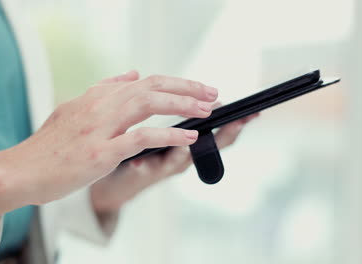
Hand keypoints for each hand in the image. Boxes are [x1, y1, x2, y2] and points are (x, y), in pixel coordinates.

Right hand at [0, 71, 218, 224]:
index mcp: (94, 97)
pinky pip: (141, 137)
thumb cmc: (48, 147)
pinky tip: (188, 136)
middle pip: (151, 87)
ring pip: (148, 104)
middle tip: (212, 92)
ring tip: (207, 109)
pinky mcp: (99, 152)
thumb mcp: (73, 110)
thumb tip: (130, 74)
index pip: (142, 81)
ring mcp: (99, 128)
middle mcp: (98, 106)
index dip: (173, 82)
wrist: (19, 171)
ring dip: (182, 104)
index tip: (195, 87)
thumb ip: (103, 91)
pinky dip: (168, 134)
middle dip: (186, 87)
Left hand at [91, 104, 258, 213]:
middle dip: (224, 135)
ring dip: (184, 153)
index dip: (235, 122)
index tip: (254, 112)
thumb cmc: (133, 144)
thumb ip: (169, 107)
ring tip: (188, 143)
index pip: (215, 130)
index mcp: (184, 139)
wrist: (108, 169)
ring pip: (177, 162)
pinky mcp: (137, 175)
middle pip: (207, 148)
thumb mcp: (155, 123)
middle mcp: (178, 154)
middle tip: (237, 122)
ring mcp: (159, 166)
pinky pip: (142, 171)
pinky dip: (143, 166)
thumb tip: (185, 87)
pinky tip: (138, 161)